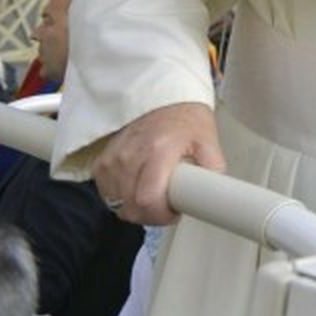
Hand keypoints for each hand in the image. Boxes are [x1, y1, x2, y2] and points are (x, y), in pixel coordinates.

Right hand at [91, 102, 224, 224]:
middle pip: (131, 207)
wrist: (163, 100)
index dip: (161, 215)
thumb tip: (214, 195)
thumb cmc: (186, 121)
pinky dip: (122, 198)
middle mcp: (130, 155)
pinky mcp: (101, 163)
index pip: (148, 198)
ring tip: (154, 194)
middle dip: (152, 215)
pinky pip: (107, 195)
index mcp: (159, 150)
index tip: (173, 212)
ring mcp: (112, 159)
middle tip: (167, 205)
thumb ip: (213, 169)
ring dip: (136, 208)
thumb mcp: (209, 141)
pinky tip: (138, 188)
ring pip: (118, 204)